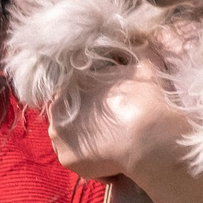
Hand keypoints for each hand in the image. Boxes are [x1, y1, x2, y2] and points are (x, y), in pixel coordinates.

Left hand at [45, 64, 188, 184]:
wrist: (147, 135)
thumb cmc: (145, 98)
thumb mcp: (143, 64)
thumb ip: (134, 52)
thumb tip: (137, 39)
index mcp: (69, 83)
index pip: (75, 92)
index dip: (94, 99)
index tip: (112, 107)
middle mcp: (56, 108)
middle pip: (70, 115)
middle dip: (89, 120)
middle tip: (114, 125)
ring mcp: (57, 135)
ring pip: (73, 139)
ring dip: (89, 141)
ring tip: (115, 143)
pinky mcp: (65, 159)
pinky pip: (80, 162)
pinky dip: (95, 162)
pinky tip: (114, 159)